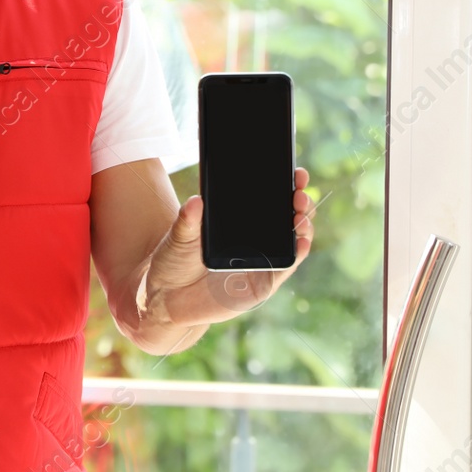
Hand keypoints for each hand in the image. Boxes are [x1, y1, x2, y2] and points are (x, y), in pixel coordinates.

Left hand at [143, 167, 315, 328]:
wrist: (168, 298)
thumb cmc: (174, 261)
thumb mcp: (180, 236)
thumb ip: (188, 220)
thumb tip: (196, 200)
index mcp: (238, 222)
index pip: (268, 200)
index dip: (286, 186)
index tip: (296, 174)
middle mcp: (255, 239)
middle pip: (287, 217)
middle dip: (299, 203)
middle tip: (299, 193)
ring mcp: (262, 260)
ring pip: (293, 241)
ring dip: (303, 226)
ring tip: (301, 215)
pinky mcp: (263, 283)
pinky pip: (285, 268)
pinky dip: (297, 255)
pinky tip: (301, 242)